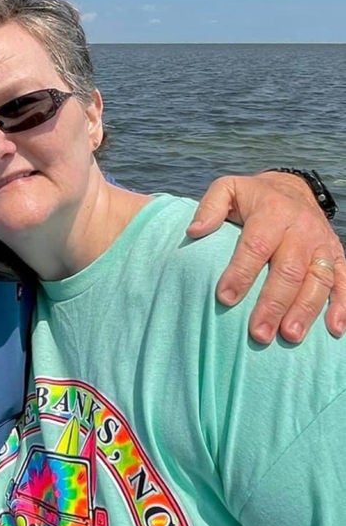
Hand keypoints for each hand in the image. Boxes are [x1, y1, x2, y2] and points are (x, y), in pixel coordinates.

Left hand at [187, 172, 344, 343]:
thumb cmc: (253, 198)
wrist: (294, 189)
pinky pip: (344, 281)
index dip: (241, 272)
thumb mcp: (229, 189)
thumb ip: (210, 206)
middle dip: (273, 304)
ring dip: (305, 310)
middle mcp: (301, 229)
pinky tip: (334, 329)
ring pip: (317, 280)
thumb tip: (194, 231)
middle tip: (258, 333)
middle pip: (288, 270)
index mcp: (272, 212)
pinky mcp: (337, 256)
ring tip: (290, 336)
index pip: (256, 245)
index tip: (225, 298)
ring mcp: (322, 244)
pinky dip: (343, 305)